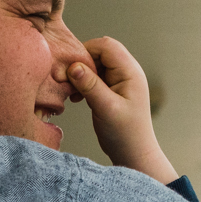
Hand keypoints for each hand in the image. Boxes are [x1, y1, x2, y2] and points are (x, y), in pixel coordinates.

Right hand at [66, 36, 178, 186]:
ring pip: (95, 64)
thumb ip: (90, 86)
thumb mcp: (106, 109)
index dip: (85, 52)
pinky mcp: (111, 90)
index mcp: (130, 72)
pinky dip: (83, 83)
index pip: (106, 46)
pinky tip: (77, 97)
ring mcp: (119, 81)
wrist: (134, 155)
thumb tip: (73, 66)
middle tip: (66, 80)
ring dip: (80, 74)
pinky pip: (94, 77)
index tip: (70, 69)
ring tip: (72, 92)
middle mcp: (126, 72)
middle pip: (99, 52)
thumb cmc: (125, 134)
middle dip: (81, 62)